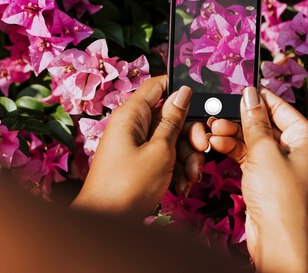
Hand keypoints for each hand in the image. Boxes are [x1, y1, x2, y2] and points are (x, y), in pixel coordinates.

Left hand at [72, 76, 203, 217]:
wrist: (106, 222)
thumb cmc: (128, 186)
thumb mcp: (160, 151)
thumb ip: (173, 121)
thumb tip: (183, 92)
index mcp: (132, 114)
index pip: (158, 85)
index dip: (181, 90)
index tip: (201, 105)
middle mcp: (132, 125)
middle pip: (170, 117)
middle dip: (189, 135)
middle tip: (199, 151)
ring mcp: (135, 144)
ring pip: (170, 139)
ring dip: (186, 158)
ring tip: (189, 179)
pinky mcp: (139, 162)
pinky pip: (163, 156)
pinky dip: (175, 170)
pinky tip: (181, 187)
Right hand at [189, 87, 307, 272]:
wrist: (277, 242)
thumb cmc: (280, 197)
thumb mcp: (264, 152)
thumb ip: (255, 121)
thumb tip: (249, 93)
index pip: (280, 107)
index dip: (256, 98)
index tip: (233, 90)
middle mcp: (298, 149)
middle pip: (264, 123)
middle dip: (239, 120)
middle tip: (216, 116)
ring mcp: (281, 164)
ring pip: (253, 140)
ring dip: (232, 135)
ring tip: (211, 132)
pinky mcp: (266, 178)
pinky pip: (249, 156)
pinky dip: (233, 150)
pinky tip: (216, 145)